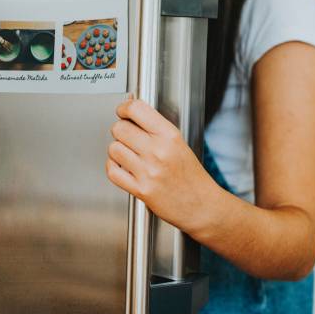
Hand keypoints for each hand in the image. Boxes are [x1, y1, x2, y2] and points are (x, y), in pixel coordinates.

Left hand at [106, 98, 221, 235]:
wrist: (201, 205)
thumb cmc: (191, 176)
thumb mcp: (179, 143)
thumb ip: (155, 128)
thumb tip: (131, 110)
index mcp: (170, 136)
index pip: (137, 110)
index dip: (125, 108)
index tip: (123, 111)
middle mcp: (158, 151)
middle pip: (120, 128)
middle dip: (120, 130)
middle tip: (127, 135)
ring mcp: (149, 171)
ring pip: (114, 149)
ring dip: (117, 150)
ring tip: (128, 154)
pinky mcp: (141, 190)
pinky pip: (113, 171)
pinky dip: (113, 167)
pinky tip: (122, 167)